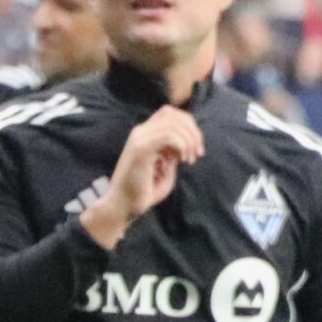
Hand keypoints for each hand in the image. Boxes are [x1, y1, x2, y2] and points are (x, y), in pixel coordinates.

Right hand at [82, 105, 203, 248]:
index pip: (171, 114)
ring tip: (190, 159)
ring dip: (188, 140)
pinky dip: (182, 145)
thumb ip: (174, 152)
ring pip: (172, 124)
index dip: (189, 126)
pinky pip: (168, 136)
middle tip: (198, 153)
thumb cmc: (144, 191)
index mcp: (146, 134)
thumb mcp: (165, 167)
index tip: (197, 149)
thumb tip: (188, 141)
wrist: (123, 207)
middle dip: (192, 132)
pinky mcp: (141, 150)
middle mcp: (141, 132)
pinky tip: (183, 160)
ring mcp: (139, 139)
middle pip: (174, 115)